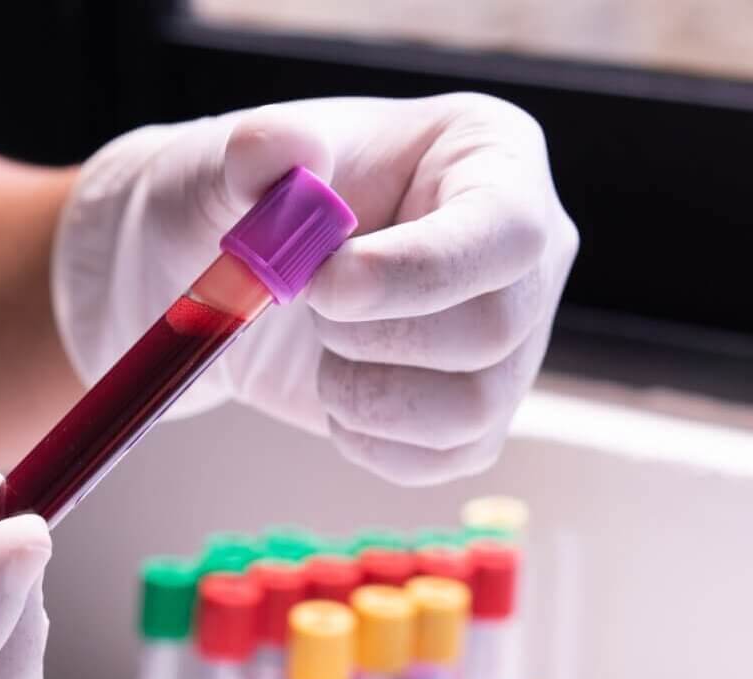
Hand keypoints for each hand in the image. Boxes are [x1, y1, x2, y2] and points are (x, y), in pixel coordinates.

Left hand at [54, 94, 578, 484]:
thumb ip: (253, 152)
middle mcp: (525, 249)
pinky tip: (331, 389)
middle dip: (370, 336)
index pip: (505, 229)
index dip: (415, 273)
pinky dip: (368, 439)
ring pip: (473, 408)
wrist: (227, 278)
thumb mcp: (229, 163)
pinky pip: (445, 458)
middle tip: (307, 306)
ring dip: (364, 394)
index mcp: (489, 155)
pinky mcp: (476, 411)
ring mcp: (511, 337)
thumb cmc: (243, 204)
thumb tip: (273, 147)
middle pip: (492, 330)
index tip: (323, 286)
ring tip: (319, 349)